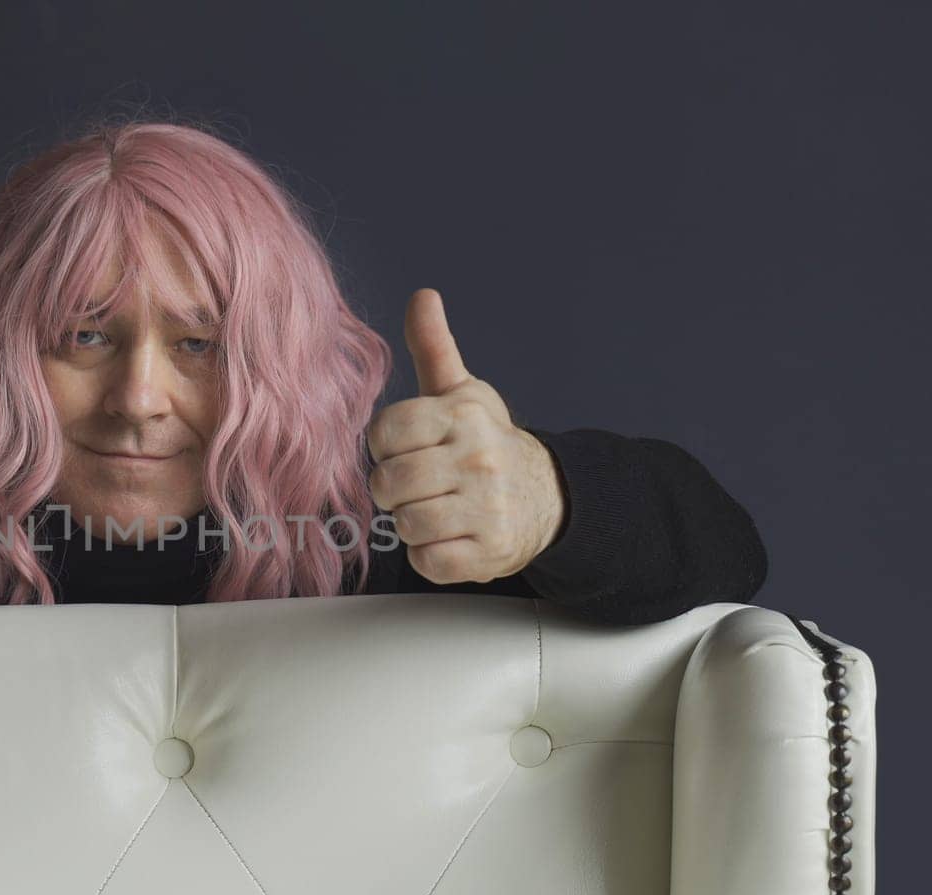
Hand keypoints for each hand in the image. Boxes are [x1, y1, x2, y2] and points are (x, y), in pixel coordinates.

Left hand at [366, 289, 564, 584]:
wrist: (548, 499)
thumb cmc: (486, 443)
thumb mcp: (464, 392)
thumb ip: (434, 348)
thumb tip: (423, 295)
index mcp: (464, 416)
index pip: (386, 430)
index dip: (383, 444)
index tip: (403, 448)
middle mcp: (478, 459)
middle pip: (389, 482)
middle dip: (393, 489)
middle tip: (416, 485)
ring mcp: (487, 509)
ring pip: (407, 524)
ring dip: (412, 523)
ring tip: (435, 510)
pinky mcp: (489, 553)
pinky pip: (429, 562)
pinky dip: (430, 556)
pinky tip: (449, 538)